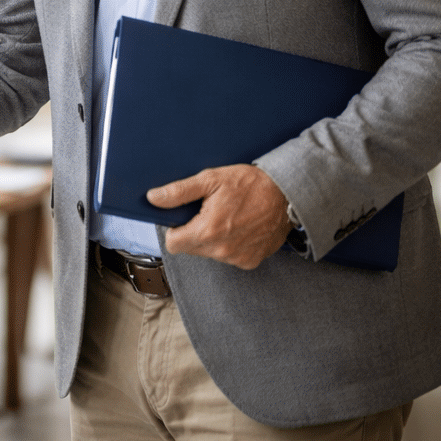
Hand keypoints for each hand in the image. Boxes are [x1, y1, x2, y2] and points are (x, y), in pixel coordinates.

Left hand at [147, 164, 291, 269]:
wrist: (287, 194)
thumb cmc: (249, 184)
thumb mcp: (210, 179)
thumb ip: (179, 192)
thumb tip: (154, 198)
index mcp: (207, 231)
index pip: (173, 244)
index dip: (175, 229)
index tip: (185, 218)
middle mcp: (222, 251)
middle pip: (191, 249)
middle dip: (194, 233)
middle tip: (208, 213)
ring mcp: (238, 259)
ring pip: (209, 254)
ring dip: (212, 240)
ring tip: (228, 218)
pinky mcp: (251, 261)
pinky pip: (230, 257)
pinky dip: (230, 245)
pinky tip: (240, 227)